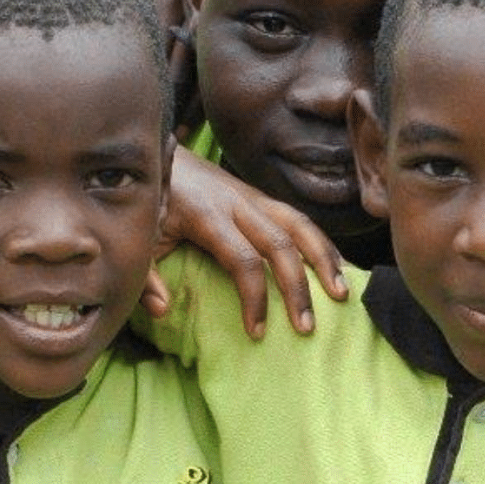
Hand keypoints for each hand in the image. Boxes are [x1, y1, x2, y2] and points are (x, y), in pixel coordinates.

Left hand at [158, 145, 348, 338]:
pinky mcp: (261, 197)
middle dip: (298, 288)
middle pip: (281, 244)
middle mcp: (237, 203)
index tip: (257, 332)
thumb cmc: (151, 200)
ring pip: (300, 225)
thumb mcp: (141, 236)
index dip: (254, 299)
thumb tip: (163, 311)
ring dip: (324, 260)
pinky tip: (338, 268)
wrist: (159, 151)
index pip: (243, 260)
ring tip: (342, 294)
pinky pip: (299, 219)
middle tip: (307, 327)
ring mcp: (254, 197)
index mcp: (207, 214)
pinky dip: (321, 244)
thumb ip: (146, 274)